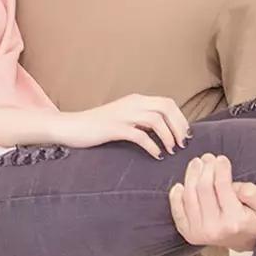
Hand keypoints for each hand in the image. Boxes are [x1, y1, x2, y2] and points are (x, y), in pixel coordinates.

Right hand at [60, 93, 190, 158]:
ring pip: (156, 120)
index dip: (180, 118)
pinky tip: (157, 155)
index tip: (185, 134)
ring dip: (168, 136)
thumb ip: (140, 119)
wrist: (70, 127)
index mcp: (136, 99)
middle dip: (179, 126)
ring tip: (172, 150)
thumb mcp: (122, 117)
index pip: (167, 102)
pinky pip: (140, 136)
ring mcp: (123, 115)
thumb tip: (162, 130)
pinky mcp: (114, 128)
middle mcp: (132, 103)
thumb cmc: (96, 126)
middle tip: (182, 144)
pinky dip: (153, 146)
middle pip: (166, 108)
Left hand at [169, 155, 255, 251]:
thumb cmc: (254, 221)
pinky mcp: (189, 234)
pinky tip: (180, 185)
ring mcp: (199, 232)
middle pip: (203, 188)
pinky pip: (177, 212)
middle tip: (208, 157)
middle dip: (205, 168)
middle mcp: (214, 229)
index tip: (221, 158)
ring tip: (196, 164)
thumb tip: (234, 186)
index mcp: (234, 221)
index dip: (220, 168)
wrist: (244, 242)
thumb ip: (254, 194)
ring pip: (189, 196)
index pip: (222, 187)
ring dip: (191, 176)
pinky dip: (175, 197)